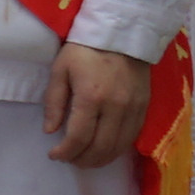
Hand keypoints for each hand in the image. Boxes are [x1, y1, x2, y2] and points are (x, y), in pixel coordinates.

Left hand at [44, 40, 153, 168]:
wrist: (122, 34)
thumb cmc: (84, 50)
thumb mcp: (60, 70)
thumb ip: (54, 102)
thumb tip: (50, 130)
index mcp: (91, 97)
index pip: (79, 137)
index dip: (65, 151)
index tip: (54, 154)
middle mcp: (116, 107)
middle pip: (101, 147)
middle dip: (82, 159)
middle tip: (69, 160)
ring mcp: (134, 109)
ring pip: (119, 146)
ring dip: (101, 159)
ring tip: (85, 160)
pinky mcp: (145, 108)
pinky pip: (132, 137)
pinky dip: (117, 149)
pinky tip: (105, 150)